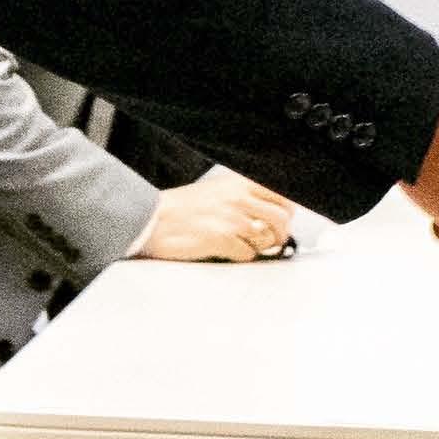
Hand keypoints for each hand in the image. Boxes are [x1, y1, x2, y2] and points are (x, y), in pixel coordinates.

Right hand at [136, 165, 294, 262]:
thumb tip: (274, 212)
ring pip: (267, 238)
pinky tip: (225, 250)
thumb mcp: (219, 190)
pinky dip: (240, 256)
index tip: (283, 222)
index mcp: (240, 183)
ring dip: (259, 246)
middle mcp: (239, 197)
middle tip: (270, 241)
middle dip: (280, 234)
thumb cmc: (184, 208)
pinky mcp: (220, 238)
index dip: (287, 212)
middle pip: (282, 218)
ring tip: (243, 244)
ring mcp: (231, 218)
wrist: (151, 219)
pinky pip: (247, 254)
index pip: (283, 195)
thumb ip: (246, 196)